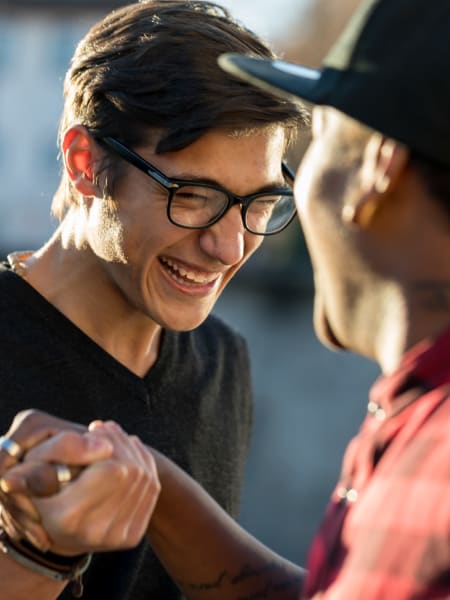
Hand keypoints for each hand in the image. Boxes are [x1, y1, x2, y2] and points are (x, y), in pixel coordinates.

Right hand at [0, 413, 160, 555]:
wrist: (51, 524)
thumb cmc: (40, 483)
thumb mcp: (35, 461)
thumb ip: (62, 448)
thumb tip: (102, 444)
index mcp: (67, 517)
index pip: (112, 470)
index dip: (109, 441)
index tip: (94, 428)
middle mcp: (94, 533)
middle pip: (131, 472)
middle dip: (121, 443)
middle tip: (104, 428)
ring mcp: (116, 538)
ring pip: (145, 478)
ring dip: (131, 450)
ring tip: (112, 438)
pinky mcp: (132, 537)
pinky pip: (152, 489)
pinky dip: (142, 464)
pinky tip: (125, 452)